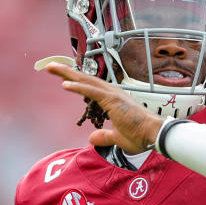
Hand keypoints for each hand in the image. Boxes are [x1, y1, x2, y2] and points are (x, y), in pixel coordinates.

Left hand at [43, 63, 163, 153]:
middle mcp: (112, 93)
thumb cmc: (141, 136)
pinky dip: (78, 87)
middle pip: (85, 79)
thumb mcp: (117, 138)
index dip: (75, 80)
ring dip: (67, 74)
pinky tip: (64, 84)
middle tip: (50, 65)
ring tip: (51, 67)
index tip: (61, 76)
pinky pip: (92, 91)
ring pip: (86, 81)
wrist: (155, 135)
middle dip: (66, 72)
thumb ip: (104, 136)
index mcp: (113, 99)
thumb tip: (91, 138)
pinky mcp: (112, 101)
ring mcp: (112, 95)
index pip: (90, 87)